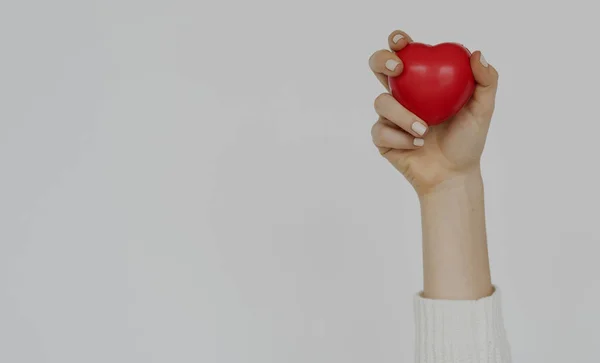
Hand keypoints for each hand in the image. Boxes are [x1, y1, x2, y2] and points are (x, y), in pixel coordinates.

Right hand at [369, 30, 498, 195]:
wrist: (452, 176)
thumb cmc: (467, 141)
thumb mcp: (483, 110)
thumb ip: (486, 81)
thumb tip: (476, 53)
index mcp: (421, 82)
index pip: (405, 54)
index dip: (398, 42)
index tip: (404, 43)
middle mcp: (402, 95)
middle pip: (378, 67)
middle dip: (382, 61)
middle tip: (398, 70)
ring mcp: (389, 116)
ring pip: (381, 102)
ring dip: (402, 115)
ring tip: (423, 130)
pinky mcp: (381, 138)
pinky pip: (380, 131)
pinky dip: (400, 138)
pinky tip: (416, 145)